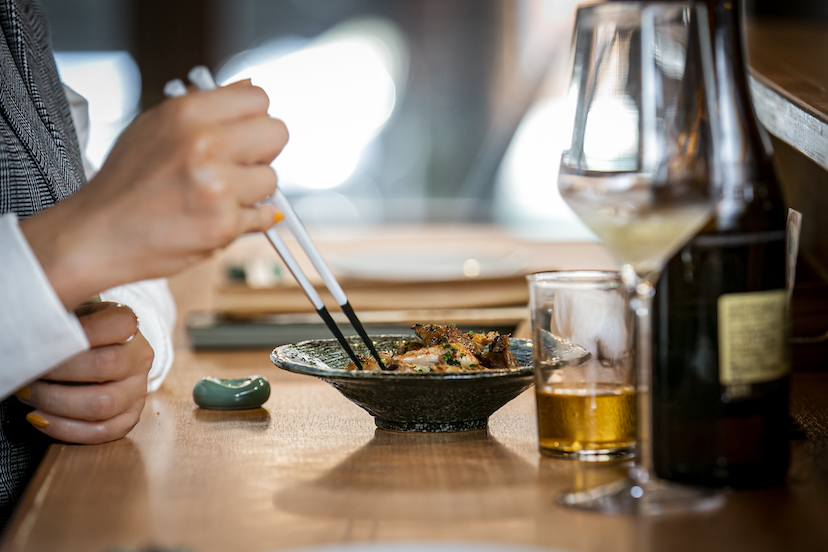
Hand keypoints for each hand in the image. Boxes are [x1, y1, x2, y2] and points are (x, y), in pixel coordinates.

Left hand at [16, 302, 153, 443]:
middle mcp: (140, 358)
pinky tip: (41, 418)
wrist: (99, 351)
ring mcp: (139, 389)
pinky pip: (102, 432)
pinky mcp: (131, 416)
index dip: (77, 334)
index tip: (41, 340)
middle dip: (57, 372)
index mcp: (130, 326)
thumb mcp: (74, 315)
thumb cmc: (79, 333)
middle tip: (28, 371)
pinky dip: (65, 429)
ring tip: (29, 395)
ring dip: (57, 403)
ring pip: (102, 405)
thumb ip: (64, 320)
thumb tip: (35, 332)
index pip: (115, 326)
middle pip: (105, 366)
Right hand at [21, 80, 288, 309]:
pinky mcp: (224, 224)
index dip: (254, 118)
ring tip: (216, 195)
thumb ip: (204, 106)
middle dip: (262, 150)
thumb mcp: (154, 125)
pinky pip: (263, 216)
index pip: (258, 98)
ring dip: (252, 190)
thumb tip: (247, 88)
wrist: (98, 234)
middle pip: (277, 134)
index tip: (243, 132)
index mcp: (187, 113)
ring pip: (272, 179)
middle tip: (238, 164)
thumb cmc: (124, 183)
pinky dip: (245, 220)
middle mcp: (204, 145)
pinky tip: (214, 216)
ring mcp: (217, 187)